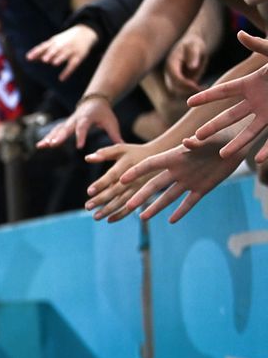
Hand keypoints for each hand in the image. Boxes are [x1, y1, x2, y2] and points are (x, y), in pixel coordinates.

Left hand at [26, 24, 98, 81]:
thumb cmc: (65, 40)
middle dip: (50, 54)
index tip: (28, 57)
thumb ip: (42, 51)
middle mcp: (62, 45)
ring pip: (65, 55)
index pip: (44, 46)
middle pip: (56, 49)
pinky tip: (61, 79)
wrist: (85, 32)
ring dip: (60, 58)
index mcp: (55, 42)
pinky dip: (68, 71)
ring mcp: (71, 51)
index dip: (37, 52)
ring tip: (54, 63)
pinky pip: (73, 65)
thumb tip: (27, 58)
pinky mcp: (78, 57)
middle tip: (44, 59)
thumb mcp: (54, 42)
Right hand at [38, 94, 121, 149]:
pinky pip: (54, 132)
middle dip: (59, 137)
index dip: (81, 136)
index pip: (83, 127)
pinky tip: (40, 146)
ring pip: (57, 130)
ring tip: (41, 146)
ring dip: (49, 138)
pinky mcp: (64, 125)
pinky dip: (47, 138)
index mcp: (87, 117)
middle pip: (66, 128)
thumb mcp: (111, 122)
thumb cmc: (104, 113)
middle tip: (53, 144)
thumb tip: (123, 146)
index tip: (79, 146)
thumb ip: (115, 134)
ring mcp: (68, 122)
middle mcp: (75, 119)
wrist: (94, 101)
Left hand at [83, 141, 156, 221]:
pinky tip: (109, 220)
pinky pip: (132, 207)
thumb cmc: (134, 152)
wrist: (159, 157)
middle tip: (87, 207)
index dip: (101, 183)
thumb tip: (87, 158)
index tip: (89, 191)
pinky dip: (121, 214)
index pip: (112, 175)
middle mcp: (133, 178)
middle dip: (101, 199)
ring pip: (122, 201)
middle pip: (115, 190)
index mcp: (127, 165)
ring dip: (109, 210)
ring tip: (95, 217)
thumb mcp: (121, 149)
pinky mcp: (142, 195)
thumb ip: (104, 153)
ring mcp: (139, 188)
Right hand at [120, 136, 247, 222]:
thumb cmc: (221, 136)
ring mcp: (188, 181)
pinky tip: (171, 220)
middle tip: (127, 206)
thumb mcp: (209, 137)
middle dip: (141, 196)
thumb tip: (188, 141)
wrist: (236, 145)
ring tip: (142, 217)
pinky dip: (181, 211)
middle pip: (155, 184)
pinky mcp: (202, 189)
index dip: (136, 172)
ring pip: (168, 197)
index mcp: (175, 156)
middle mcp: (178, 170)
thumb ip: (197, 141)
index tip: (121, 180)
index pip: (151, 165)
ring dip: (155, 207)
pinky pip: (189, 202)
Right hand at [164, 33, 207, 96]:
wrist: (192, 47)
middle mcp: (169, 73)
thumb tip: (192, 67)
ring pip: (178, 92)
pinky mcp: (179, 83)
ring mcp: (172, 79)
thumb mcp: (195, 46)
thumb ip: (193, 55)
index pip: (174, 77)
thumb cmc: (194, 44)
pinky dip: (192, 91)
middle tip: (202, 89)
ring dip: (190, 92)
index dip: (184, 83)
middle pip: (174, 87)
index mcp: (171, 64)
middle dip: (187, 90)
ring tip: (204, 87)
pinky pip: (183, 91)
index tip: (196, 86)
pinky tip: (204, 86)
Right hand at [188, 31, 267, 161]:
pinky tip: (257, 159)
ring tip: (223, 154)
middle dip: (212, 127)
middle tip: (196, 138)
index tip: (188, 103)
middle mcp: (256, 101)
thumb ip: (259, 45)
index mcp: (252, 84)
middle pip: (229, 116)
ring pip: (248, 131)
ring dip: (236, 143)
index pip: (223, 92)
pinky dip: (267, 149)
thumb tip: (240, 34)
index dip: (206, 96)